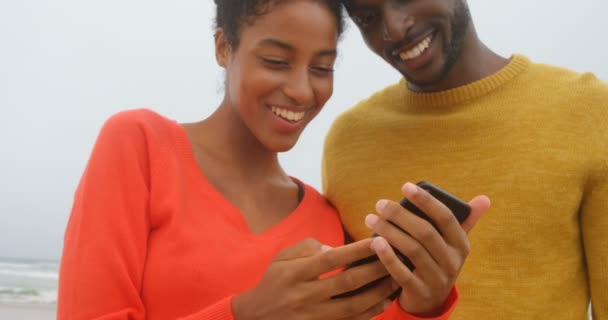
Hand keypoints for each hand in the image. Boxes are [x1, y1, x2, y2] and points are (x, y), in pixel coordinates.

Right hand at [232, 238, 396, 319]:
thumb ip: (307, 248)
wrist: (257, 316)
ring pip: (353, 306)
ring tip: (396, 279)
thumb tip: (333, 249)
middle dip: (374, 271)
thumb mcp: (282, 257)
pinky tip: (384, 302)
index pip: (330, 260)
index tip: (377, 241)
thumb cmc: (273, 281)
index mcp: (294, 273)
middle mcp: (304, 295)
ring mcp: (313, 316)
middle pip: (347, 283)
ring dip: (378, 293)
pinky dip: (370, 313)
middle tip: (396, 259)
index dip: (356, 250)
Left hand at [365, 182, 490, 315]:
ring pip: (412, 250)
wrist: (430, 300)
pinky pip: (402, 273)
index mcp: (461, 244)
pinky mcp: (420, 292)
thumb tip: (485, 199)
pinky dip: (387, 256)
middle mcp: (452, 262)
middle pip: (425, 232)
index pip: (445, 217)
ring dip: (389, 231)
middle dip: (400, 215)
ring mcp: (437, 279)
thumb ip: (464, 221)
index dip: (426, 200)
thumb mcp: (452, 244)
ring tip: (371, 219)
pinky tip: (375, 242)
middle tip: (380, 204)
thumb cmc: (437, 261)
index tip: (405, 186)